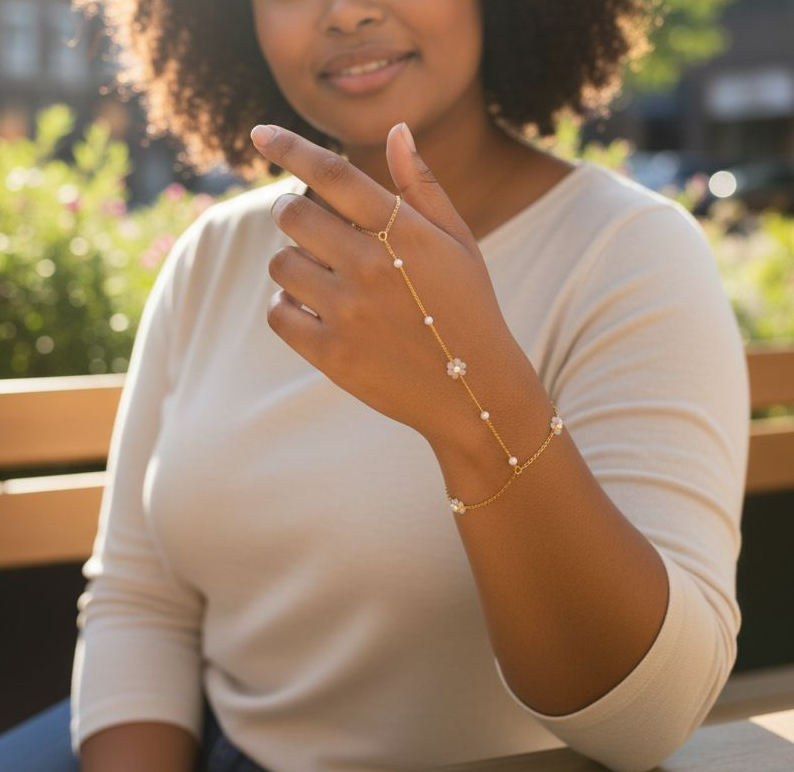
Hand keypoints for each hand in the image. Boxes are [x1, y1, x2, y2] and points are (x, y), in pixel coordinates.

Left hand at [250, 122, 514, 444]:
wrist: (475, 391)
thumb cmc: (468, 309)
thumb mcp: (458, 243)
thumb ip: (422, 187)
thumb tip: (396, 131)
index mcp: (404, 233)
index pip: (332, 174)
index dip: (289, 147)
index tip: (260, 133)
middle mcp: (371, 267)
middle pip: (292, 215)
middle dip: (291, 212)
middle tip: (306, 226)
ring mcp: (349, 313)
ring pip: (281, 265)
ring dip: (292, 264)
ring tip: (321, 278)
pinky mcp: (332, 354)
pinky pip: (278, 314)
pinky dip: (287, 307)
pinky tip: (312, 310)